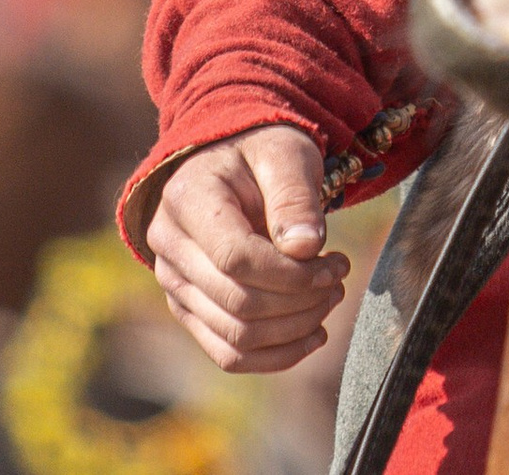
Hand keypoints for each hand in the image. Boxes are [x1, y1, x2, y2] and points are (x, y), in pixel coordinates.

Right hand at [146, 124, 351, 372]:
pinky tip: (314, 334)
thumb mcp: (285, 154)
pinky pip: (228, 354)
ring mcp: (174, 284)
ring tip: (330, 296)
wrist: (231, 162)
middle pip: (238, 303)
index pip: (236, 259)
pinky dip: (276, 355)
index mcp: (188, 201)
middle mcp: (169, 247)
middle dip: (302, 301)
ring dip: (295, 328)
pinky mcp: (189, 309)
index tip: (335, 262)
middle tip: (339, 278)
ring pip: (235, 336)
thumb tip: (307, 250)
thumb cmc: (261, 153)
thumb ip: (295, 197)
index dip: (292, 274)